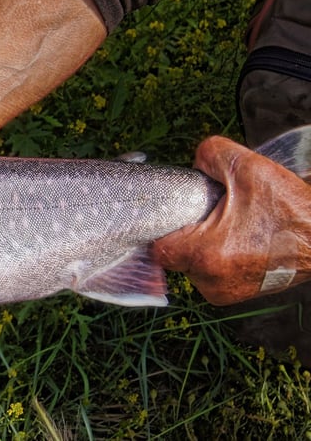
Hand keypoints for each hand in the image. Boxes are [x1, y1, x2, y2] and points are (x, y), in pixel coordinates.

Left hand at [153, 136, 310, 304]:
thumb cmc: (292, 210)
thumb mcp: (248, 168)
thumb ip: (210, 154)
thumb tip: (195, 161)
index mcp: (205, 255)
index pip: (158, 247)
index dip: (164, 225)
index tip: (180, 212)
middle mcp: (211, 281)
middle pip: (174, 255)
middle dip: (187, 232)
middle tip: (213, 214)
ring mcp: (224, 292)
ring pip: (191, 264)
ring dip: (202, 245)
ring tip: (230, 228)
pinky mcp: (235, 295)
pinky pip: (209, 273)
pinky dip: (216, 257)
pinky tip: (237, 241)